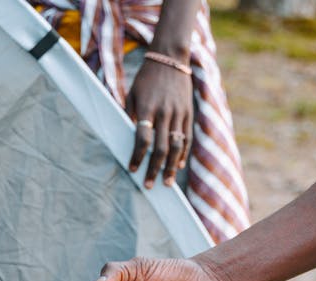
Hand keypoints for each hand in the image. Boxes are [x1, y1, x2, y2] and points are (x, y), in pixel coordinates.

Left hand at [126, 57, 192, 188]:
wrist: (170, 59)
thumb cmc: (146, 78)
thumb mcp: (132, 93)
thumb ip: (129, 115)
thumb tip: (126, 139)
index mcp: (147, 108)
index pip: (142, 138)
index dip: (137, 156)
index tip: (132, 169)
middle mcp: (164, 112)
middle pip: (160, 147)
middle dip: (154, 169)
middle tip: (148, 185)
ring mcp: (179, 113)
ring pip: (176, 146)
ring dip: (171, 167)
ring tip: (167, 182)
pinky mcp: (188, 113)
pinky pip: (187, 138)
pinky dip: (183, 154)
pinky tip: (179, 165)